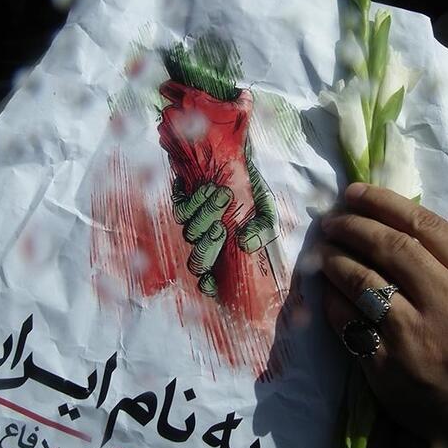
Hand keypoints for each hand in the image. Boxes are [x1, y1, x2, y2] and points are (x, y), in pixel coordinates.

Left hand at [172, 148, 278, 297]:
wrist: (239, 160)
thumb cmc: (253, 193)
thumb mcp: (266, 213)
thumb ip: (262, 231)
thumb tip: (246, 244)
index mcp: (224, 253)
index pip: (210, 282)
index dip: (207, 286)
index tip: (211, 280)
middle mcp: (205, 242)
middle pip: (196, 261)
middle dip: (207, 248)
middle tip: (221, 228)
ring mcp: (192, 223)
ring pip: (189, 233)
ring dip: (205, 216)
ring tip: (223, 196)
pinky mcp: (182, 202)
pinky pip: (180, 210)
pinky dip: (194, 201)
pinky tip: (209, 189)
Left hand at [320, 182, 447, 447]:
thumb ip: (446, 258)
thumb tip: (386, 217)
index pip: (426, 226)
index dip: (385, 203)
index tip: (355, 192)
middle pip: (391, 248)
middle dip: (354, 225)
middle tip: (332, 219)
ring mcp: (416, 338)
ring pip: (363, 281)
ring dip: (335, 258)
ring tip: (323, 248)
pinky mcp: (386, 365)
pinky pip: (347, 320)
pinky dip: (331, 298)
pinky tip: (325, 287)